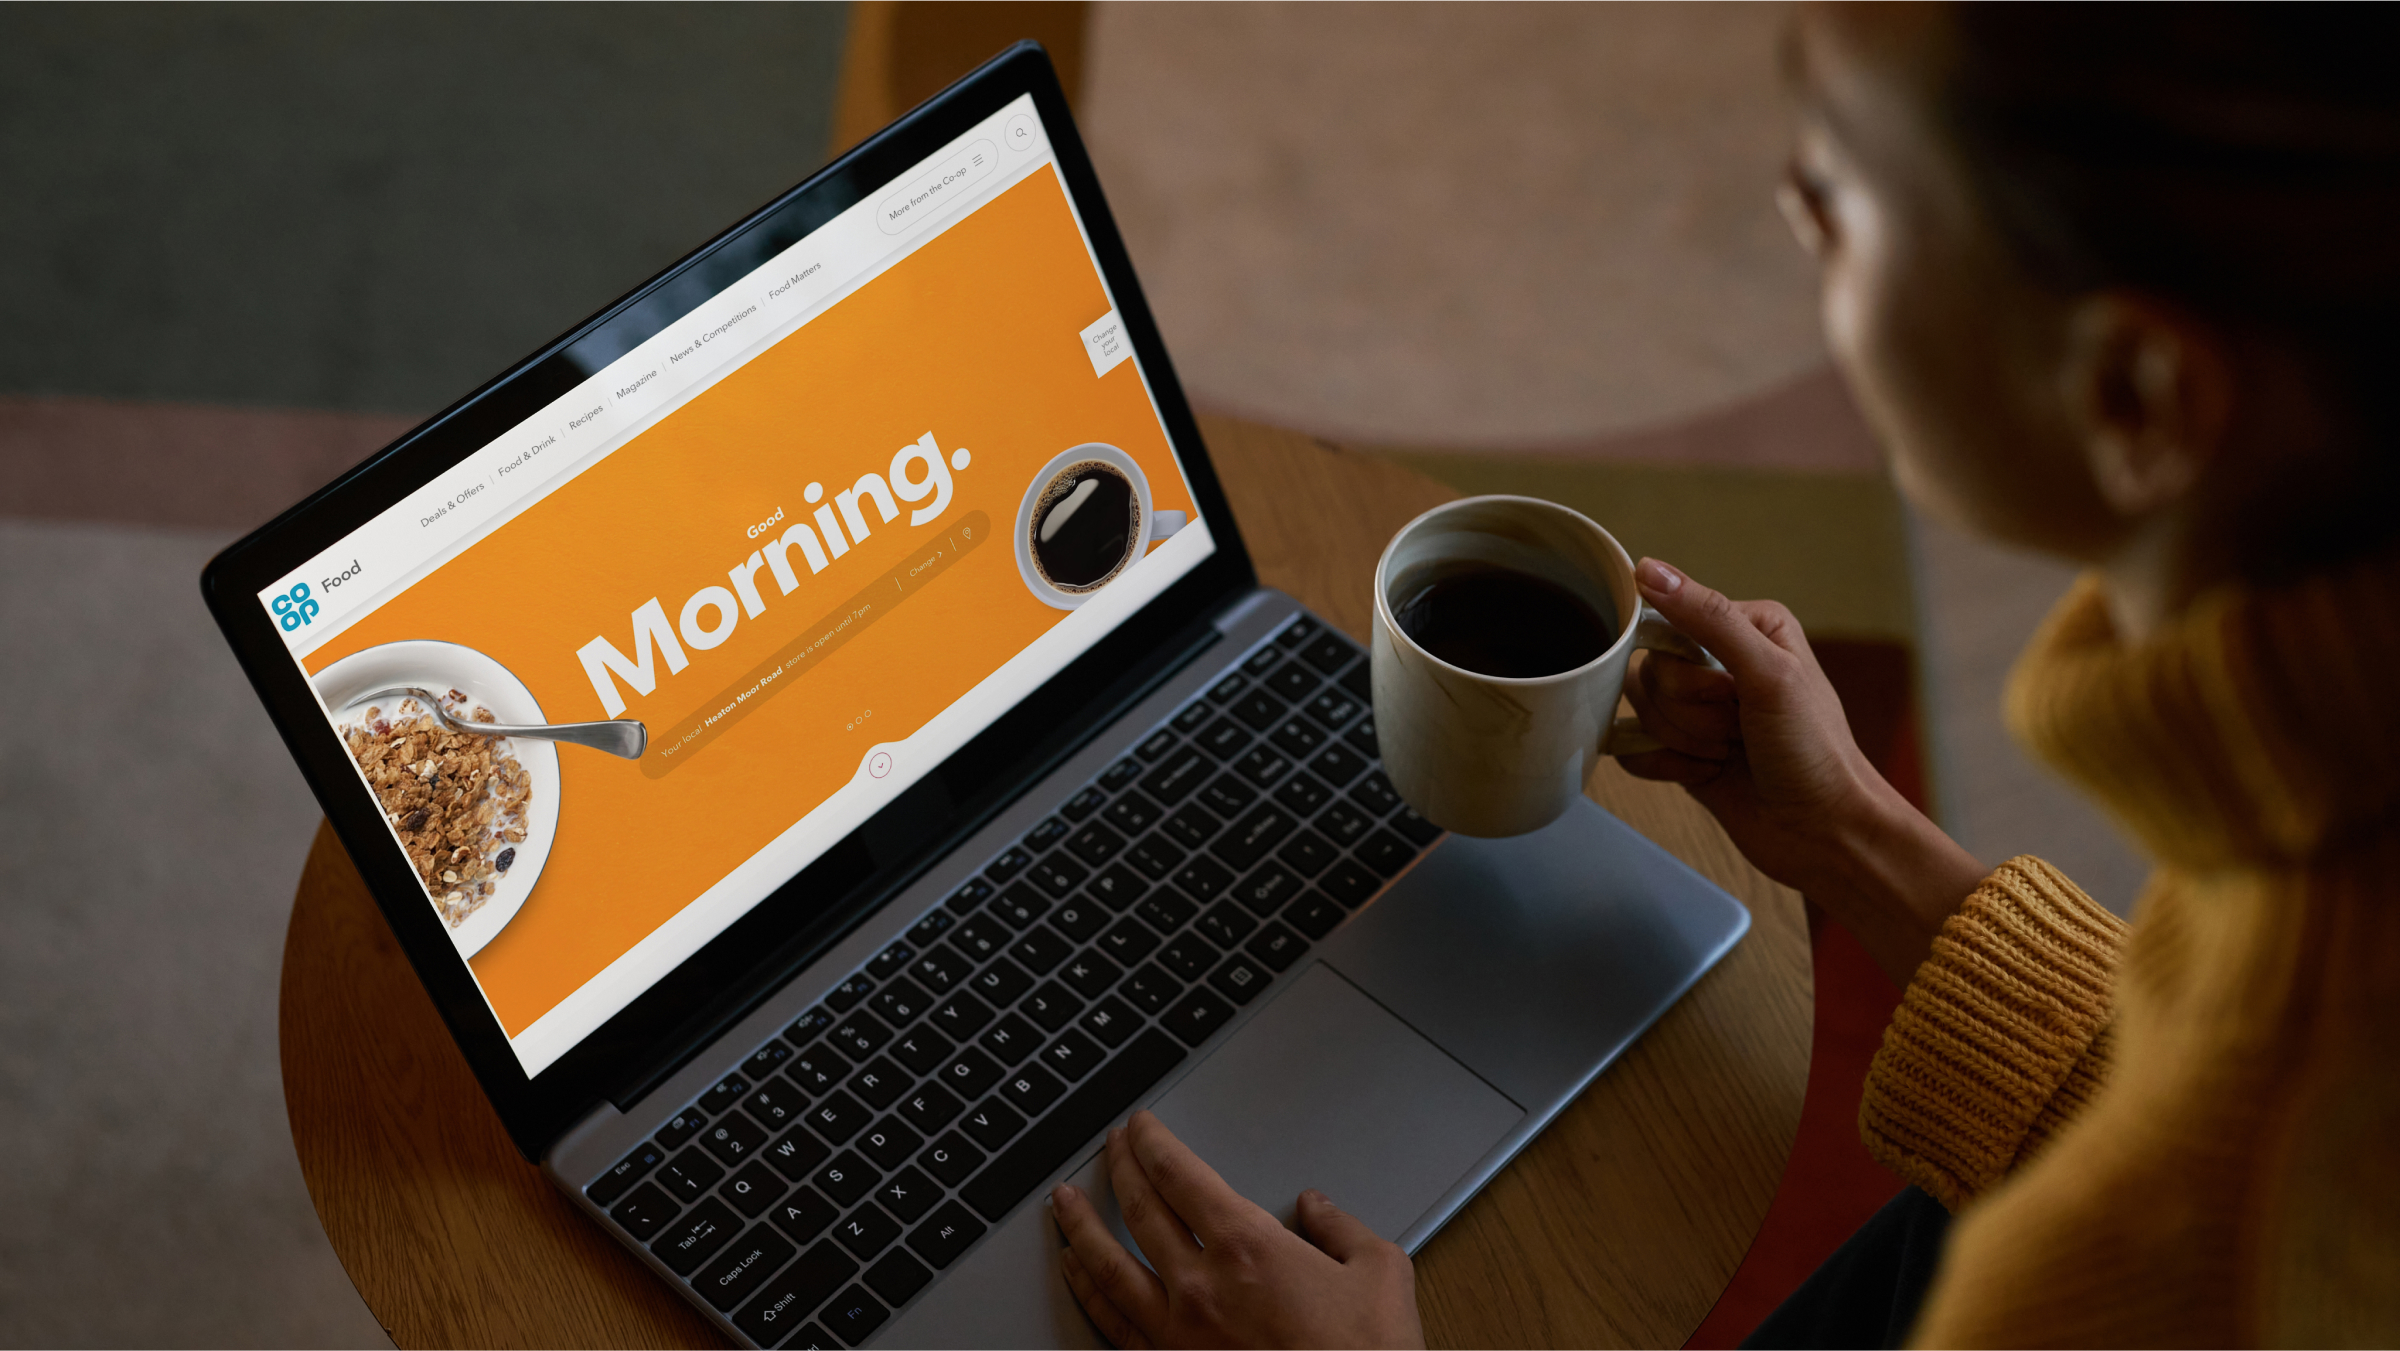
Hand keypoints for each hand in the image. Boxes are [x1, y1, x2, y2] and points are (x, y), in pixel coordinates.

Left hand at [1050, 1111, 1423, 1349]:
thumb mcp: (1381, 1272)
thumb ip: (1342, 1228)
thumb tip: (1318, 1207)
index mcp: (1249, 1246)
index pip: (1181, 1174)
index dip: (1152, 1142)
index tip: (1140, 1127)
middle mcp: (1203, 1284)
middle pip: (1141, 1209)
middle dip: (1118, 1169)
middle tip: (1109, 1147)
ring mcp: (1180, 1332)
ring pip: (1109, 1267)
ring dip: (1080, 1227)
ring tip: (1062, 1203)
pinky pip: (1112, 1323)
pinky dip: (1086, 1291)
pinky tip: (1075, 1275)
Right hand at [1619, 558, 1986, 985]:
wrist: (1824, 833)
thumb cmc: (1814, 751)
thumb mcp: (1768, 674)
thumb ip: (1708, 618)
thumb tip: (1648, 569)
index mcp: (1747, 626)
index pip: (1669, 626)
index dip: (1688, 672)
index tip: (1728, 695)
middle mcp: (1721, 661)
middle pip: (1650, 673)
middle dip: (1690, 714)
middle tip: (1738, 731)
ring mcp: (1701, 708)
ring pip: (1641, 711)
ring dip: (1683, 742)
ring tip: (1729, 754)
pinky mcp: (1684, 749)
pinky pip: (1636, 748)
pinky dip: (1665, 766)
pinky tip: (1706, 774)